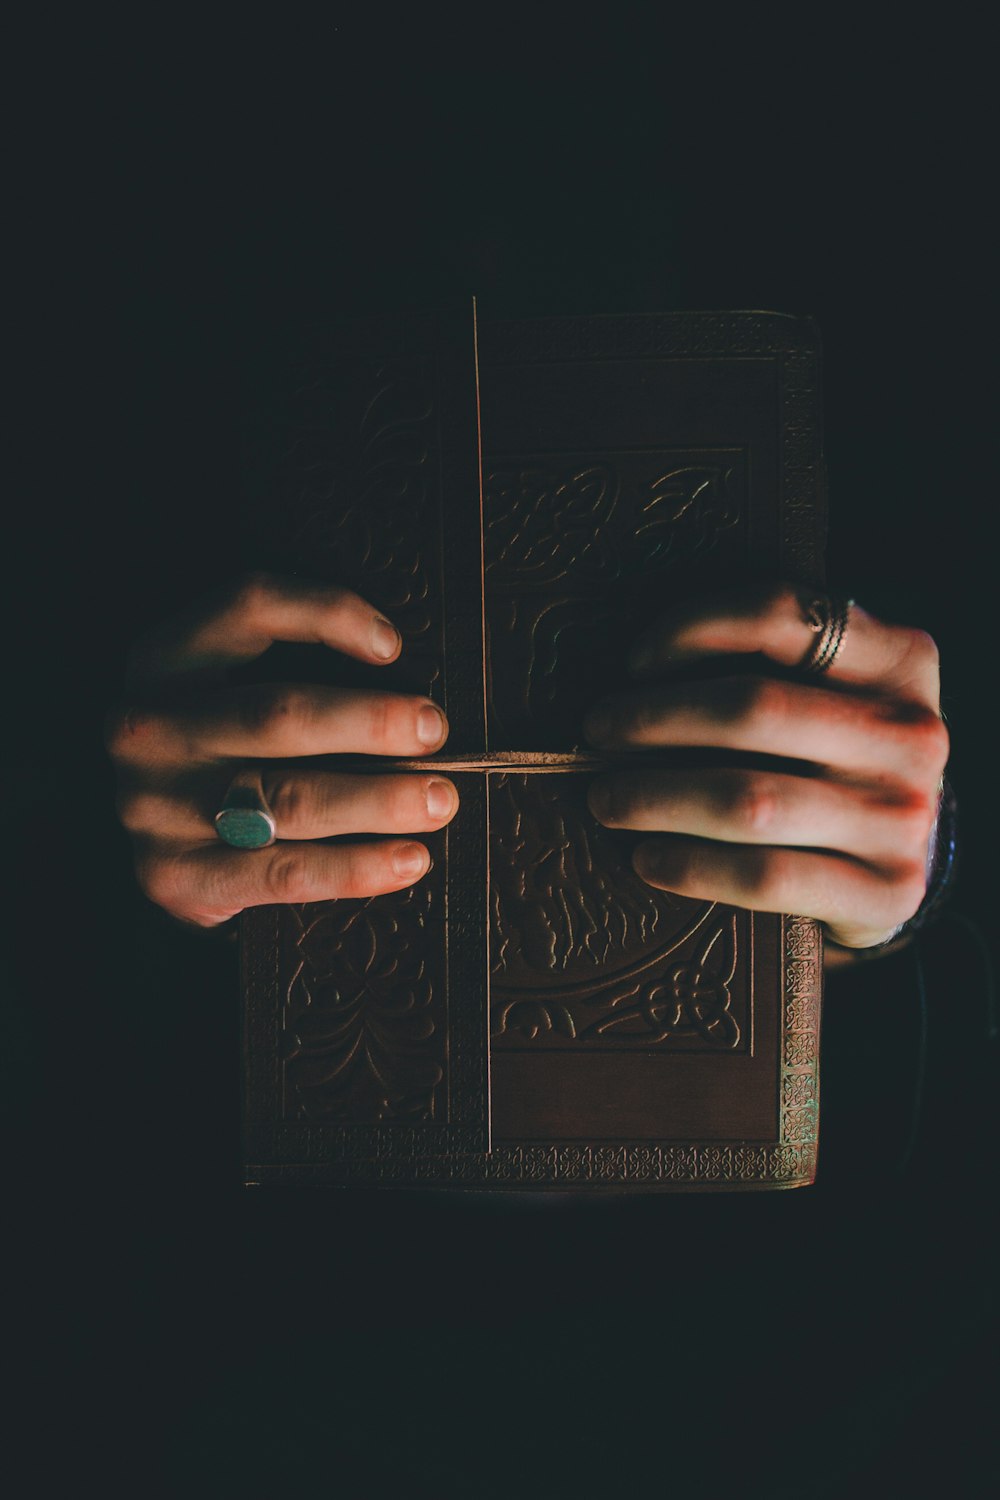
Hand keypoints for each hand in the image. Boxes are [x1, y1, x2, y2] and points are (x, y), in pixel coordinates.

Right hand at [106, 574, 458, 927]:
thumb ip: (289, 671)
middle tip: (432, 732)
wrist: (152, 859)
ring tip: (439, 800)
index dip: (329, 614)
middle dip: (371, 721)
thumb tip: (408, 688)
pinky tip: (409, 860)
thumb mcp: (224, 692)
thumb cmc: (220, 758)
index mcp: (163, 660)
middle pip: (277, 713)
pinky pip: (286, 873)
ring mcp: (155, 807)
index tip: (394, 645)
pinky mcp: (176, 877)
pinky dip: (358, 868)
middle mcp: (148, 728)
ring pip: (289, 798)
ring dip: (380, 799)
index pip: (249, 607)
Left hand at [582, 584, 948, 953]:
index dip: (690, 629)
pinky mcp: (887, 893)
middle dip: (653, 718)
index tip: (635, 662)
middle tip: (599, 732)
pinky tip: (647, 858)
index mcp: (902, 660)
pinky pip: (764, 877)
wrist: (905, 861)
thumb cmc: (833, 759)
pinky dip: (689, 866)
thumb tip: (633, 672)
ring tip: (606, 799)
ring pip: (750, 800)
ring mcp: (905, 819)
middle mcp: (914, 734)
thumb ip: (769, 664)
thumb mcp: (830, 691)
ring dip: (653, 797)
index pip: (782, 614)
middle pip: (753, 708)